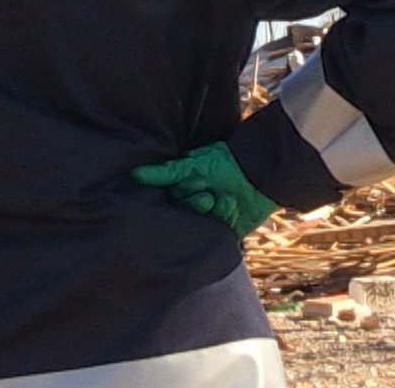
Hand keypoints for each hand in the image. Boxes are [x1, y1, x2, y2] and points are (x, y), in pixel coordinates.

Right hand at [131, 142, 277, 237]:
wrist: (259, 169)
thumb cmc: (224, 161)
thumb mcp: (193, 164)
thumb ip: (167, 172)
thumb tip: (135, 174)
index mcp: (184, 193)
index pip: (173, 201)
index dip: (184, 193)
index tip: (198, 181)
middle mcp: (194, 209)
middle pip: (186, 215)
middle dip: (197, 204)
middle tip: (208, 195)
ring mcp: (210, 221)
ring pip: (202, 225)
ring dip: (213, 210)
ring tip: (225, 197)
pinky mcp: (227, 232)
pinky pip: (219, 233)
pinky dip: (226, 216)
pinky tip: (232, 203)